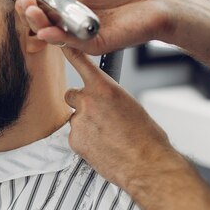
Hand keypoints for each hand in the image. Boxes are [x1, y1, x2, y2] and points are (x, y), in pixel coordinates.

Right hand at [15, 0, 173, 54]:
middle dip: (32, 12)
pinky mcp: (94, 44)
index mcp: (74, 0)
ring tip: (32, 12)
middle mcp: (75, 17)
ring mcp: (83, 32)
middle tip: (25, 2)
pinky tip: (46, 30)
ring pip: (54, 32)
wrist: (160, 2)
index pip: (46, 2)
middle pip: (45, 18)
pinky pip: (72, 43)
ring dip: (39, 24)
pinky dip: (57, 38)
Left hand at [62, 47, 184, 190]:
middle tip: (99, 116)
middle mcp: (87, 101)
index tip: (61, 44)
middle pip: (72, 95)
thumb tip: (101, 100)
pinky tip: (102, 147)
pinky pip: (76, 135)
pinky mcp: (74, 140)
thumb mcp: (130, 104)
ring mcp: (78, 121)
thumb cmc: (146, 136)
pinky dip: (85, 140)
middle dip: (82, 103)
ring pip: (75, 118)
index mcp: (104, 88)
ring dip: (85, 124)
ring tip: (107, 136)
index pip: (80, 63)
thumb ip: (108, 97)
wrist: (148, 164)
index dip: (69, 52)